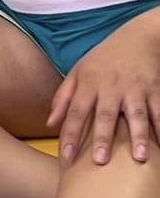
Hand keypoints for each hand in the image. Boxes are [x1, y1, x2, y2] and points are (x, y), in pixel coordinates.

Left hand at [47, 11, 159, 163]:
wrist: (139, 35)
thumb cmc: (103, 59)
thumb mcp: (78, 72)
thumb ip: (62, 98)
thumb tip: (49, 124)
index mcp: (89, 84)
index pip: (76, 112)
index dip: (70, 135)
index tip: (66, 157)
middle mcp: (111, 87)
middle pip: (105, 115)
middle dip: (102, 138)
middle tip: (100, 161)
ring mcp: (135, 88)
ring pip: (136, 114)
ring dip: (138, 136)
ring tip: (139, 158)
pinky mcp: (155, 87)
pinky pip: (159, 110)